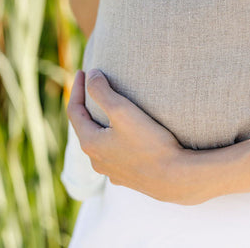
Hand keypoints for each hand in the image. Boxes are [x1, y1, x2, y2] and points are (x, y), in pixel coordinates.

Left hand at [67, 70, 200, 203]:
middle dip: (86, 105)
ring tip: (108, 109)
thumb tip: (90, 75)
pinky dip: (113, 138)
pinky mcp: (127, 177)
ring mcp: (111, 171)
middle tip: (92, 86)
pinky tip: (124, 135)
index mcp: (90, 143)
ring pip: (99, 142)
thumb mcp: (122, 110)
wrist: (175, 178)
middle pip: (85, 127)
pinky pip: (114, 154)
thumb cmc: (149, 142)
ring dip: (100, 123)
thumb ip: (101, 90)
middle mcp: (96, 160)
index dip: (77, 88)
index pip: (74, 111)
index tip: (82, 70)